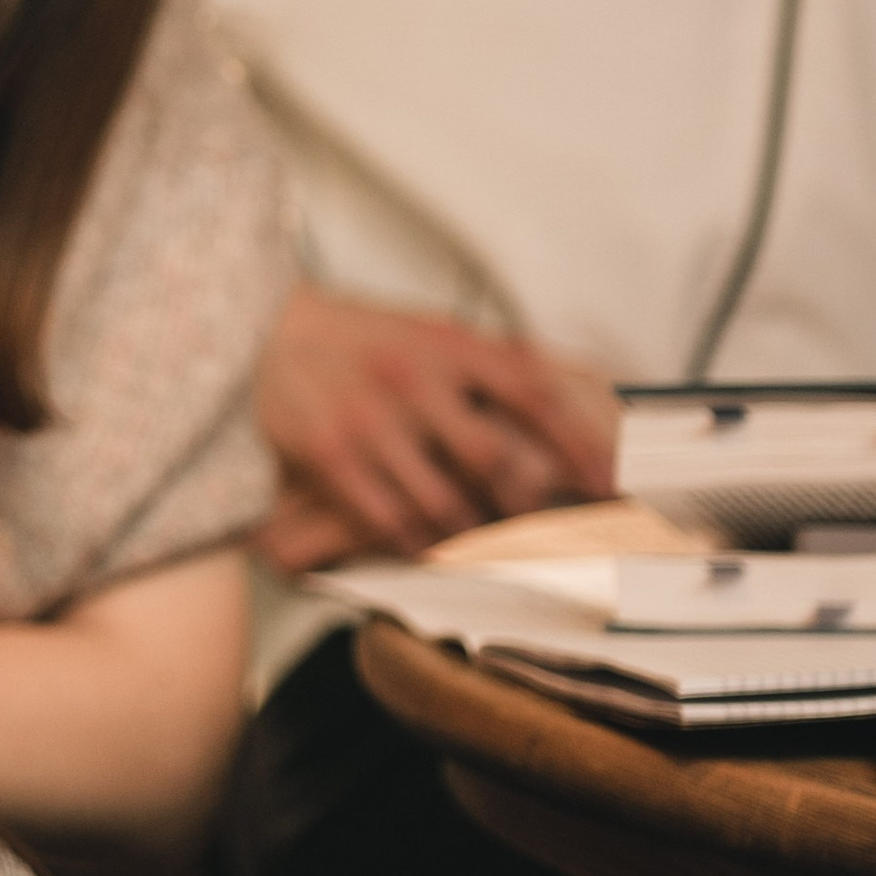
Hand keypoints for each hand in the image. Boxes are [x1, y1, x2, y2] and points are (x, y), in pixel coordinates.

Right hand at [252, 283, 615, 564]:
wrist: (264, 330)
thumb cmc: (360, 338)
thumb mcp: (429, 332)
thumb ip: (487, 367)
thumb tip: (564, 411)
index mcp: (448, 342)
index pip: (534, 391)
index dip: (581, 442)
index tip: (611, 484)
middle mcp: (413, 379)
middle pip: (495, 461)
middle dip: (527, 506)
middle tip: (547, 531)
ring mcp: (370, 420)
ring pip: (446, 504)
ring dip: (473, 536)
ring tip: (485, 545)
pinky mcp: (331, 455)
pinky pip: (391, 521)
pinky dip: (419, 543)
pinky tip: (427, 543)